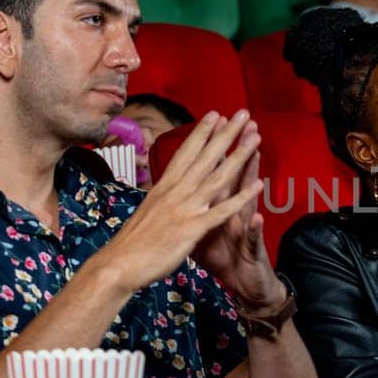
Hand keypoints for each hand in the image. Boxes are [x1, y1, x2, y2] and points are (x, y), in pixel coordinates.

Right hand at [95, 111, 261, 293]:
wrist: (119, 265)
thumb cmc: (132, 242)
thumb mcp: (147, 210)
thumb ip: (161, 197)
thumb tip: (164, 187)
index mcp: (164, 187)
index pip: (186, 152)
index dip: (201, 132)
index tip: (215, 114)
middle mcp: (175, 192)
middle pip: (206, 156)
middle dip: (226, 133)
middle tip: (242, 112)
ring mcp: (185, 208)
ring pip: (218, 176)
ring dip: (239, 155)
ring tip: (255, 137)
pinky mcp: (192, 229)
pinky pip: (222, 211)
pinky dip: (240, 197)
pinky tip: (258, 185)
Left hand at [193, 119, 281, 312]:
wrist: (248, 287)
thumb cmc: (226, 259)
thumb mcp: (204, 232)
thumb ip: (197, 210)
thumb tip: (181, 192)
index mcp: (220, 207)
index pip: (218, 174)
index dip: (216, 151)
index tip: (216, 124)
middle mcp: (236, 213)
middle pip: (238, 178)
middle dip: (239, 150)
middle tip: (245, 124)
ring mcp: (246, 230)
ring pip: (250, 200)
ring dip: (253, 176)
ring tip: (256, 152)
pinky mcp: (253, 250)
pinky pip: (253, 238)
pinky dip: (254, 228)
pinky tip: (257, 215)